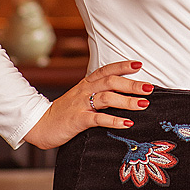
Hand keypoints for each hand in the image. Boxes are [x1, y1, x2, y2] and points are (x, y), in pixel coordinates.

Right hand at [23, 60, 153, 149]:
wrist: (40, 125)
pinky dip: (114, 120)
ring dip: (127, 101)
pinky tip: (127, 123)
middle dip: (131, 84)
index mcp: (86, 84)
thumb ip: (98, 94)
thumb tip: (123, 95)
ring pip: (106, 98)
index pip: (106, 70)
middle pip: (110, 82)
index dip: (122, 66)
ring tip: (143, 104)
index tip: (139, 65)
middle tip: (149, 87)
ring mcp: (80, 105)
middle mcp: (84, 91)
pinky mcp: (77, 120)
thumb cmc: (64, 113)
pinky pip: (98, 119)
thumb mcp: (80, 98)